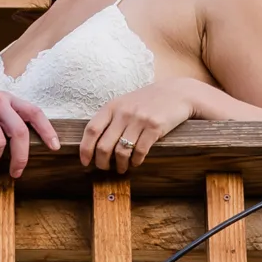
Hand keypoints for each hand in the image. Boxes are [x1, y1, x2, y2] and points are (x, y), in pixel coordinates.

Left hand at [80, 80, 200, 170]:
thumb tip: (94, 144)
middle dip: (102, 163)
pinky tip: (136, 162)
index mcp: (112, 106)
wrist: (177, 93)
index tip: (85, 162)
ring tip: (122, 168)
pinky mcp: (155, 127)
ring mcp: (139, 120)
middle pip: (104, 146)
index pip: (91, 130)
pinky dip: (136, 161)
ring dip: (120, 165)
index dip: (85, 149)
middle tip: (105, 168)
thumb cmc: (147, 101)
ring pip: (121, 152)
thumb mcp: (125, 103)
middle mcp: (123, 113)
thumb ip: (110, 119)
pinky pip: (140, 152)